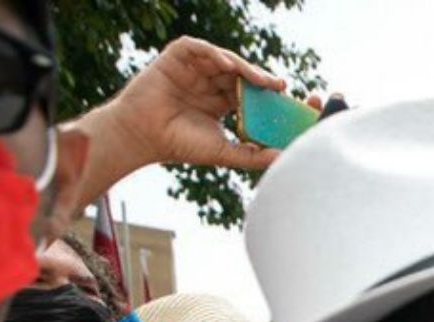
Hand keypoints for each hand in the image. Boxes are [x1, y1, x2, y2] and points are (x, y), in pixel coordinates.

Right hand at [96, 38, 289, 173]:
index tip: (290, 97)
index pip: (253, 92)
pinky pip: (198, 48)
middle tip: (280, 87)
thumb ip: (253, 155)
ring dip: (244, 67)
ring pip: (225, 60)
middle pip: (243, 74)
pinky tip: (227, 65)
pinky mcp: (176, 57)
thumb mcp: (224, 151)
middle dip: (262, 80)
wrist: (144, 137)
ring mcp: (194, 68)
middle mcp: (211, 82)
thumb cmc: (180, 144)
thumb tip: (284, 160)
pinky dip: (214, 53)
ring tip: (259, 80)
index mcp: (223, 101)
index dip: (272, 93)